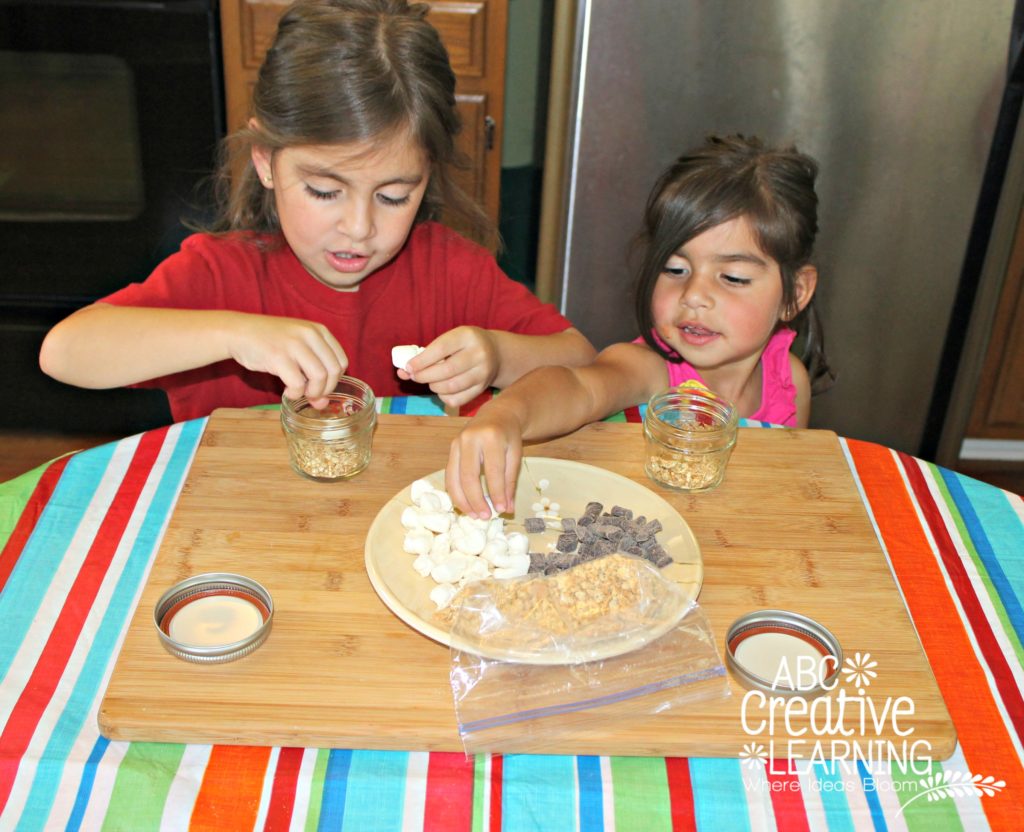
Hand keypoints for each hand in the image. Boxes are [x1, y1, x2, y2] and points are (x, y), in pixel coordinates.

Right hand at [226, 314, 347, 407]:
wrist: (238, 332)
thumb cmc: (270, 342)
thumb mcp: (297, 349)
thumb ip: (313, 371)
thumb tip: (323, 404)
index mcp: (319, 330)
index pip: (341, 361)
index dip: (335, 380)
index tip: (321, 387)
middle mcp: (309, 334)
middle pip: (334, 371)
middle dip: (325, 390)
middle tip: (311, 395)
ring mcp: (294, 344)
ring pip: (319, 377)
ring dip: (312, 393)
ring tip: (300, 393)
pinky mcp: (278, 356)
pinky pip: (297, 383)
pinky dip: (295, 393)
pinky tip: (287, 391)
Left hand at [399, 326, 497, 407]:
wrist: (496, 353)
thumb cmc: (464, 345)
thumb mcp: (451, 339)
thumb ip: (428, 353)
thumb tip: (402, 371)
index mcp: (467, 336)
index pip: (441, 349)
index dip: (421, 361)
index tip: (408, 368)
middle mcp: (478, 353)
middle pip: (446, 370)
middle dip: (424, 376)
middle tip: (414, 377)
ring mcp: (483, 373)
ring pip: (451, 387)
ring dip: (433, 387)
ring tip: (429, 381)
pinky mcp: (482, 388)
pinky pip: (458, 399)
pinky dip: (444, 397)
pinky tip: (441, 390)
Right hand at [445, 405, 523, 517]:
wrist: (497, 415)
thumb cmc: (508, 436)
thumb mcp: (515, 455)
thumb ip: (510, 481)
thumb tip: (507, 508)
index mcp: (491, 437)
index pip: (493, 471)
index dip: (496, 493)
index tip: (502, 510)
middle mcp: (470, 438)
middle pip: (468, 476)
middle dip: (476, 500)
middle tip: (484, 517)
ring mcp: (457, 443)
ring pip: (454, 477)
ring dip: (462, 500)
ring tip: (473, 515)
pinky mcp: (450, 449)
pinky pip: (449, 475)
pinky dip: (455, 492)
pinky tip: (464, 504)